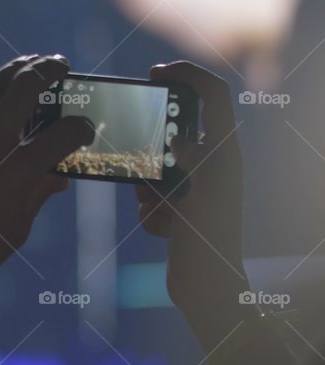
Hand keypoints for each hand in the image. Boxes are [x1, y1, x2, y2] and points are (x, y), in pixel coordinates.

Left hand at [0, 55, 93, 306]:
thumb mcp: (18, 227)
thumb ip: (39, 194)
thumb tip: (59, 177)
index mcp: (19, 171)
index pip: (63, 134)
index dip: (81, 129)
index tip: (84, 130)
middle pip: (24, 88)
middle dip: (48, 70)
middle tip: (60, 65)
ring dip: (15, 71)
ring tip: (30, 65)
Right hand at [135, 61, 253, 346]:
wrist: (205, 287)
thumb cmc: (213, 240)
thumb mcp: (209, 190)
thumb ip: (199, 157)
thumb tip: (181, 139)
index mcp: (225, 152)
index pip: (212, 95)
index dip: (187, 75)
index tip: (155, 73)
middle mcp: (210, 166)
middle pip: (173, 134)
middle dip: (152, 148)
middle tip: (143, 166)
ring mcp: (192, 188)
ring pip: (154, 167)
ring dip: (148, 187)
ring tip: (160, 211)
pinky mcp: (176, 211)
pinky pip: (148, 196)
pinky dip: (148, 212)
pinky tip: (162, 229)